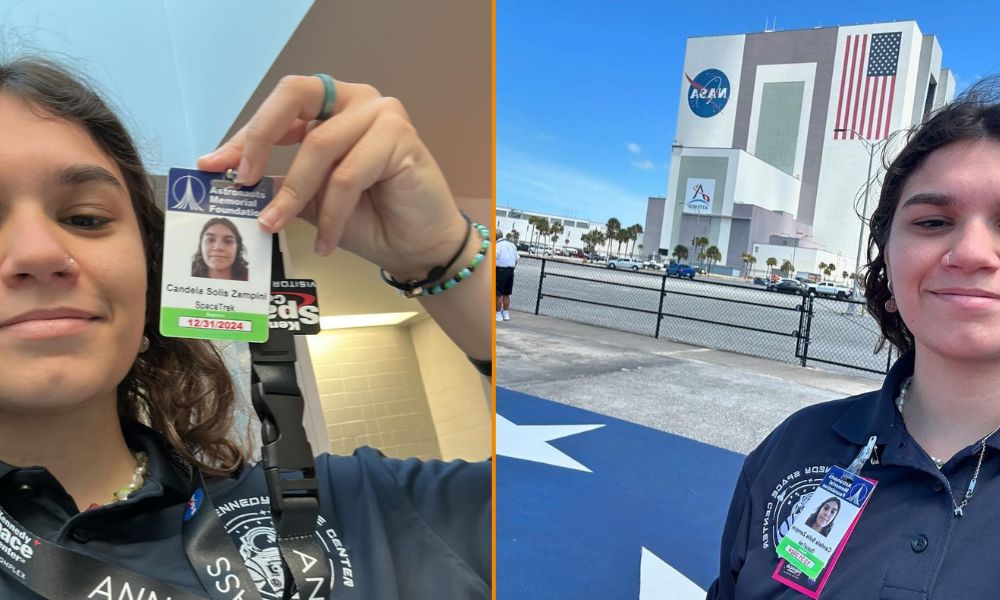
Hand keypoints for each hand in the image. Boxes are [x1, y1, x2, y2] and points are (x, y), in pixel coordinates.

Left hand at [197, 75, 467, 279]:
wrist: (417, 247)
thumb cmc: (370, 220)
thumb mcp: (310, 200)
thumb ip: (277, 181)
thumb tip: (227, 177)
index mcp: (332, 105)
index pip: (279, 108)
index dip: (243, 137)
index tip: (212, 166)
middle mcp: (356, 100)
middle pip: (295, 94)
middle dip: (260, 136)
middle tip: (244, 178)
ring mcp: (381, 114)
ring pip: (319, 145)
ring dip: (294, 193)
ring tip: (278, 225)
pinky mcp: (401, 137)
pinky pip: (348, 175)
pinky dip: (332, 213)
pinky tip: (326, 241)